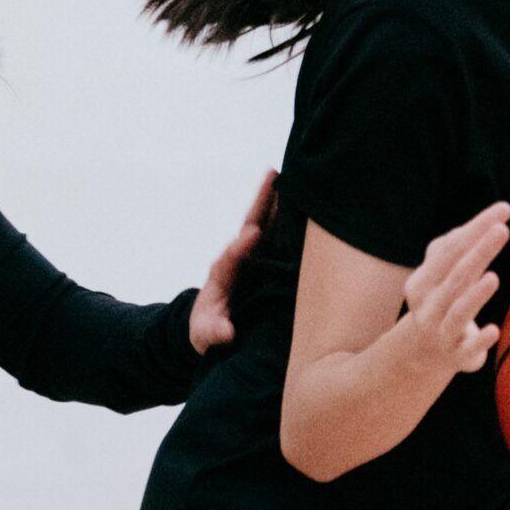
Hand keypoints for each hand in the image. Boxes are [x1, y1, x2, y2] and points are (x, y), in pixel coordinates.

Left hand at [190, 170, 276, 353]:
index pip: (231, 258)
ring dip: (276, 200)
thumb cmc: (207, 329)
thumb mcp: (206, 335)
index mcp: (221, 276)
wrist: (209, 323)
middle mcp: (236, 258)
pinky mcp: (263, 256)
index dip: (240, 245)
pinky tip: (303, 198)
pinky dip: (287, 214)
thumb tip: (226, 332)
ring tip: (291, 175)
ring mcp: (251, 254)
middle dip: (259, 203)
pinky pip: (276, 231)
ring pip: (264, 222)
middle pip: (249, 225)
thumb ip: (213, 332)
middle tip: (272, 177)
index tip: (253, 232)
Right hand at [388, 202, 509, 378]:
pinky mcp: (458, 355)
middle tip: (502, 230)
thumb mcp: (444, 272)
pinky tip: (494, 330)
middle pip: (456, 275)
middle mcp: (429, 305)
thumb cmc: (444, 300)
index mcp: (422, 281)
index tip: (503, 210)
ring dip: (475, 295)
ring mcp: (442, 331)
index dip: (476, 229)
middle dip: (478, 252)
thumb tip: (493, 217)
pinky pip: (468, 348)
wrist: (427, 353)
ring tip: (493, 277)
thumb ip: (462, 244)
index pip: (451, 250)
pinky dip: (479, 340)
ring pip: (458, 311)